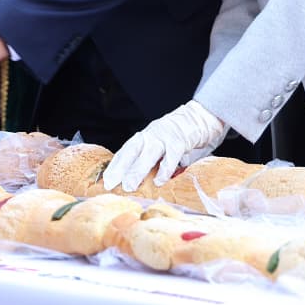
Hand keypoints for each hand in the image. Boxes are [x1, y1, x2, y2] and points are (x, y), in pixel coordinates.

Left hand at [102, 100, 225, 191]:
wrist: (198, 118)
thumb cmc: (176, 137)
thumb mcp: (158, 145)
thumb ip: (150, 159)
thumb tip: (138, 181)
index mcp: (144, 137)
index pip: (126, 151)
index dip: (115, 166)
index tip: (106, 181)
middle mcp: (151, 135)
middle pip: (132, 151)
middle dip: (120, 168)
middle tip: (111, 184)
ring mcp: (164, 137)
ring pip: (148, 154)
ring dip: (137, 170)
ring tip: (130, 185)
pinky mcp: (179, 141)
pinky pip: (170, 156)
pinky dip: (164, 169)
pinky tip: (158, 181)